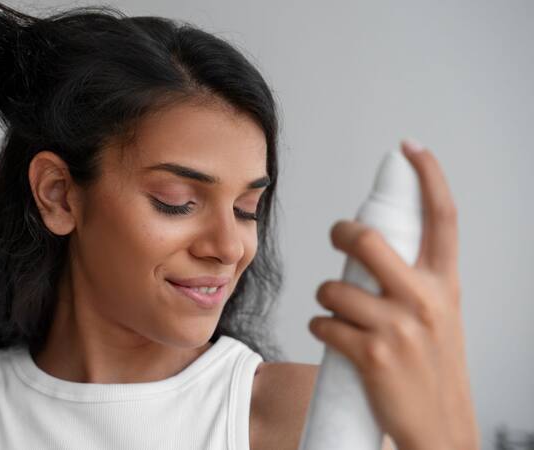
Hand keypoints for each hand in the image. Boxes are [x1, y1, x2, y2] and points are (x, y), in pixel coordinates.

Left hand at [308, 140, 479, 448]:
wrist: (440, 428)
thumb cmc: (433, 368)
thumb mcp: (439, 315)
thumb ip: (415, 280)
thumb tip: (374, 248)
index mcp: (444, 284)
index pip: (443, 218)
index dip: (429, 176)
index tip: (411, 149)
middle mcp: (425, 299)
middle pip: (367, 239)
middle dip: (341, 232)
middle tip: (337, 236)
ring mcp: (397, 327)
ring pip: (333, 288)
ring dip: (324, 298)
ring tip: (336, 312)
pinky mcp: (369, 353)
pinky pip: (322, 323)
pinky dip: (319, 327)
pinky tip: (332, 337)